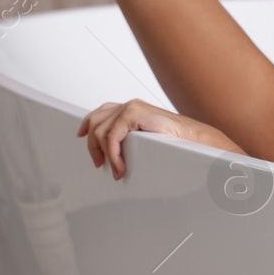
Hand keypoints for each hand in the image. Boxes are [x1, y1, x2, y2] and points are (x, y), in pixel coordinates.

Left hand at [77, 99, 244, 178]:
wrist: (192, 138)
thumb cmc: (173, 141)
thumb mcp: (143, 139)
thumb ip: (129, 137)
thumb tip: (112, 150)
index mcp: (130, 109)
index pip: (100, 113)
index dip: (87, 124)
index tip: (81, 135)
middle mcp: (128, 105)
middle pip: (95, 121)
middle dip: (93, 145)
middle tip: (100, 164)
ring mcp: (130, 107)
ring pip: (100, 130)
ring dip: (104, 153)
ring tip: (115, 169)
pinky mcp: (134, 113)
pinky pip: (112, 136)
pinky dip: (113, 154)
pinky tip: (120, 166)